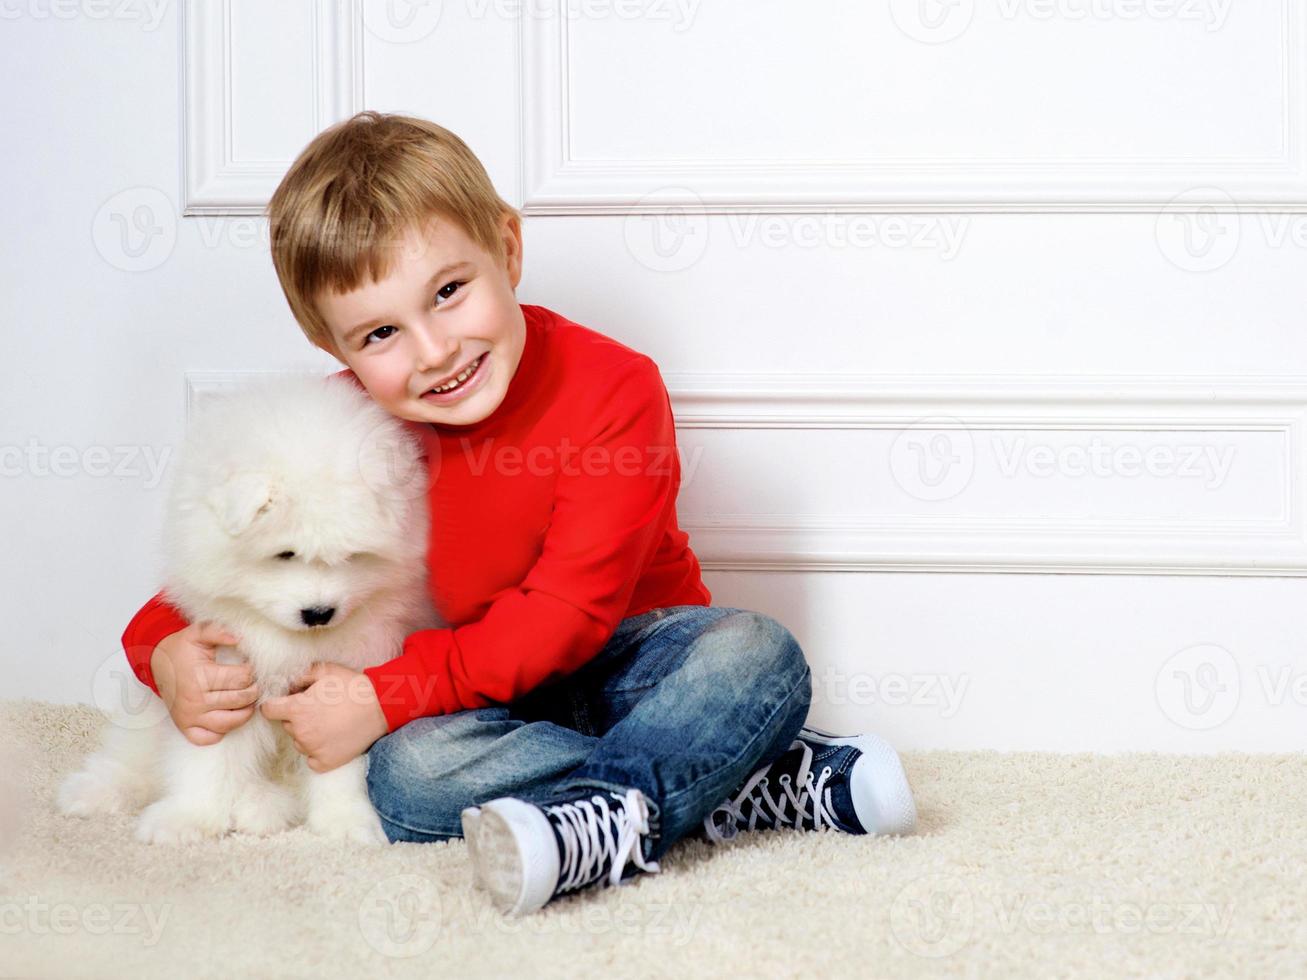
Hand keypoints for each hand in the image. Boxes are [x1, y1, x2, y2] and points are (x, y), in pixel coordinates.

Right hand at [150, 621, 255, 746]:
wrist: (157, 662)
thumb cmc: (182, 648)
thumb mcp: (198, 632)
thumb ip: (219, 631)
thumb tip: (239, 639)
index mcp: (200, 676)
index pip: (242, 679)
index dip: (253, 672)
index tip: (251, 667)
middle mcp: (194, 700)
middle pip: (240, 700)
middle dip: (253, 690)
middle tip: (254, 683)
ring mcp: (189, 717)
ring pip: (230, 723)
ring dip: (244, 712)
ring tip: (246, 699)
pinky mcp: (184, 727)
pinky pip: (209, 739)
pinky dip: (222, 731)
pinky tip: (227, 715)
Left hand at [260, 663, 388, 772]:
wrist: (381, 707)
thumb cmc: (353, 687)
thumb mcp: (326, 671)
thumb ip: (300, 674)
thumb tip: (284, 682)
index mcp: (297, 709)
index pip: (268, 710)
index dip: (276, 704)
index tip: (287, 703)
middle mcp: (300, 732)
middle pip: (287, 725)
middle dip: (297, 717)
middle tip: (319, 709)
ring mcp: (312, 749)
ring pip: (299, 742)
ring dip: (308, 734)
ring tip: (330, 723)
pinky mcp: (325, 763)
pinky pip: (311, 759)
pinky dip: (318, 751)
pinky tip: (332, 739)